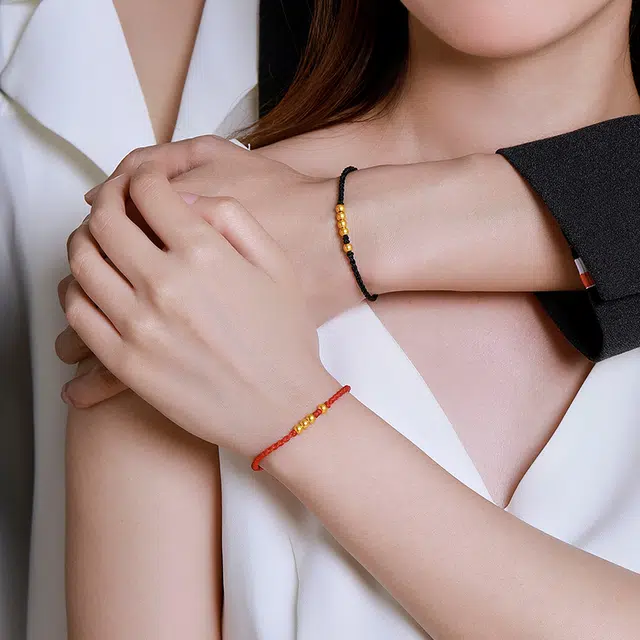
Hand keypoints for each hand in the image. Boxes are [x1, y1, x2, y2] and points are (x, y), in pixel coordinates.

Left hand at [64, 161, 336, 453]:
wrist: (283, 408)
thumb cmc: (285, 338)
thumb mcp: (276, 263)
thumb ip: (231, 217)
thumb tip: (183, 201)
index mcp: (204, 253)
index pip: (146, 190)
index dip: (140, 176)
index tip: (142, 181)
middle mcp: (165, 284)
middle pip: (103, 219)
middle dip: (105, 200)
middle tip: (115, 204)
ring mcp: (139, 325)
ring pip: (80, 261)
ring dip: (84, 240)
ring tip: (101, 242)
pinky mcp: (125, 362)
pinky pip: (76, 311)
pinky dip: (75, 288)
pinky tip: (94, 287)